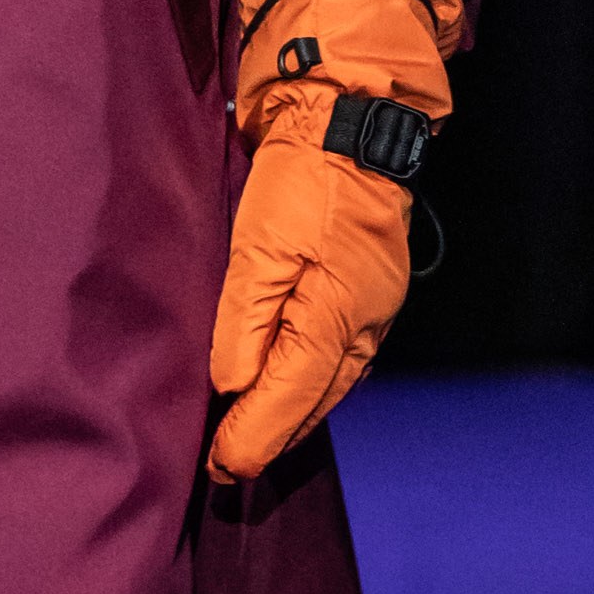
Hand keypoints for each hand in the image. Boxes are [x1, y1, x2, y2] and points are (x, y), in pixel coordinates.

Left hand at [207, 126, 414, 479]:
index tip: (221, 466)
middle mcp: (364, 326)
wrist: (349, 125)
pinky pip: (337, 363)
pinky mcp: (366, 297)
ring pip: (329, 387)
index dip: (254, 436)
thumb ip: (246, 321)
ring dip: (290, 418)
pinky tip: (286, 395)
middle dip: (270, 439)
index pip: (290, 396)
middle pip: (315, 403)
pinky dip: (308, 389)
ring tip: (250, 443)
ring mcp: (372, 313)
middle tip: (225, 468)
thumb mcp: (259, 246)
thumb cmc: (303, 180)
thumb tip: (235, 385)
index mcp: (338, 315)